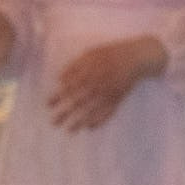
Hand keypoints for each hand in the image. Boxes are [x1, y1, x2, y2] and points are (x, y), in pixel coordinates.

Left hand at [47, 36, 165, 130]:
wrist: (136, 57)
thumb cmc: (110, 54)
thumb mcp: (90, 54)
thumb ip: (75, 66)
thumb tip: (60, 79)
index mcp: (89, 72)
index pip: (69, 87)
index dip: (58, 96)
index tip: (48, 105)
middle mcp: (98, 85)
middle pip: (79, 101)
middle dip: (66, 113)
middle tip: (54, 123)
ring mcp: (109, 93)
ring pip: (93, 110)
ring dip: (80, 121)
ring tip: (70, 131)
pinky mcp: (119, 98)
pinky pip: (109, 112)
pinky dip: (100, 120)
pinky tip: (90, 128)